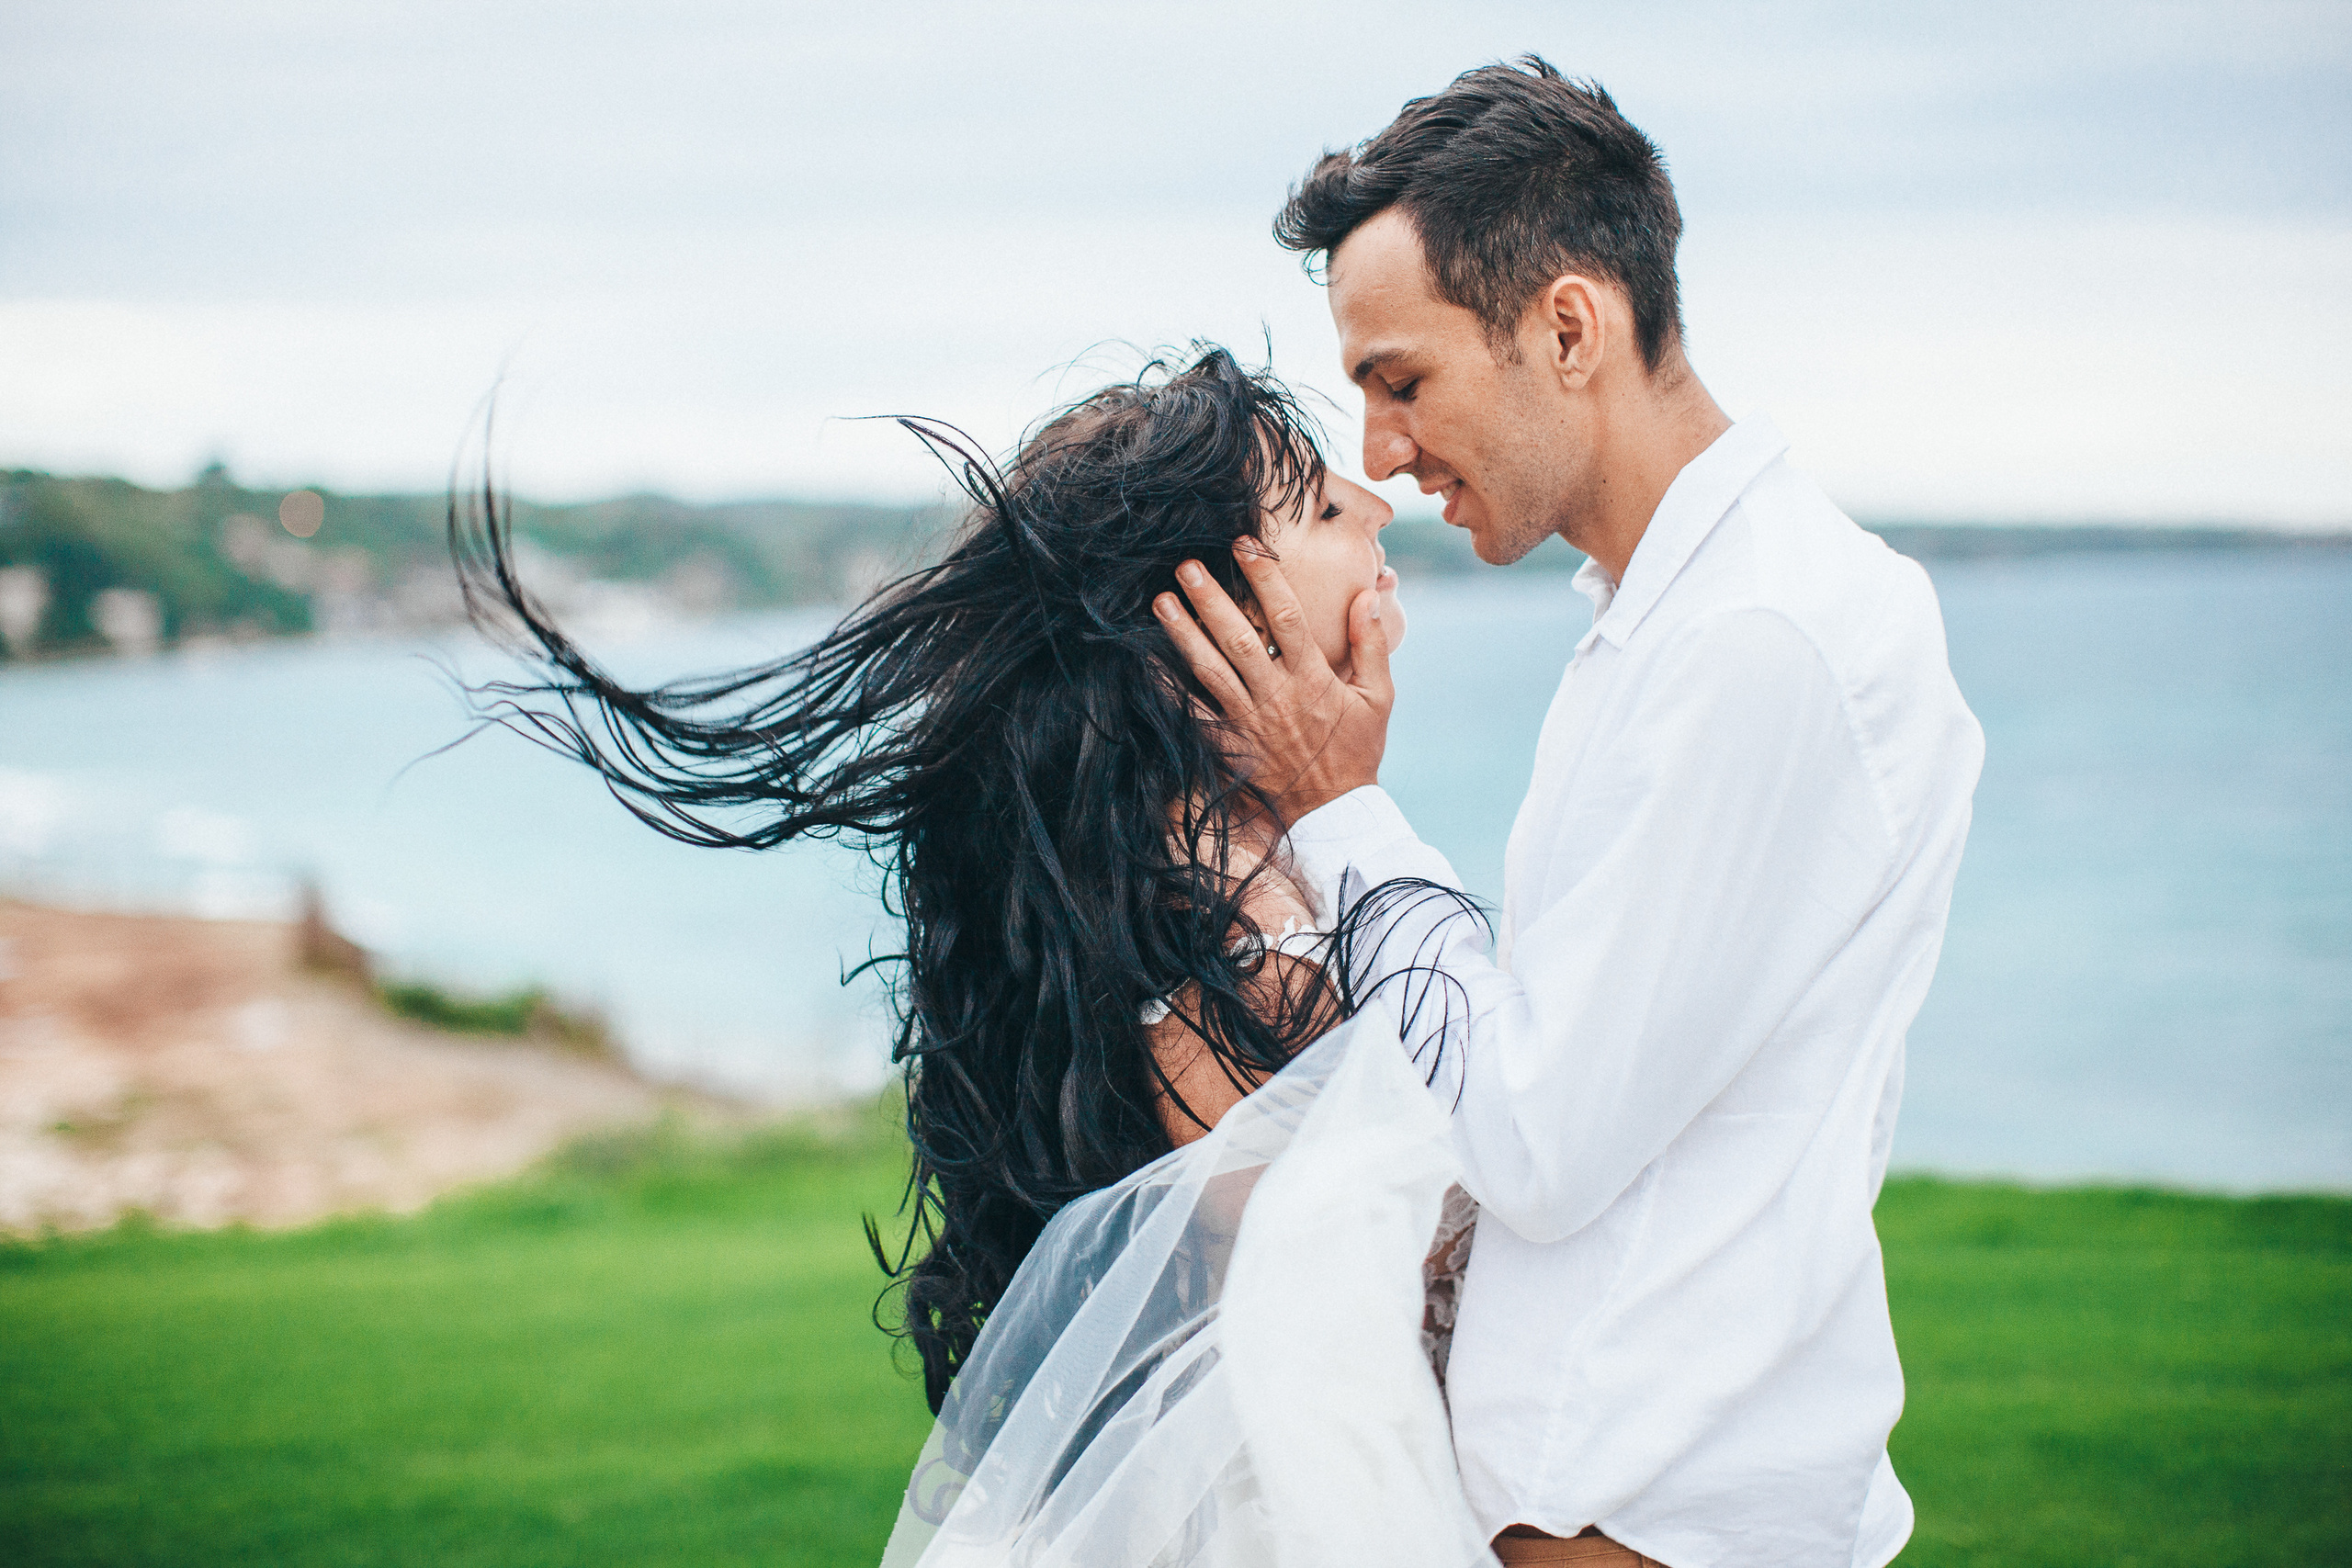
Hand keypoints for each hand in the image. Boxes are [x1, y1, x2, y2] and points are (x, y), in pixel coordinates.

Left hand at [1153, 540, 1392, 821]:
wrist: (1334, 810)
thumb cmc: (1358, 749)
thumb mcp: (1379, 696)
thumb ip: (1371, 644)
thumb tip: (1367, 595)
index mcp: (1313, 678)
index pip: (1286, 616)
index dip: (1264, 577)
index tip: (1244, 545)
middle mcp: (1276, 694)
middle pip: (1238, 637)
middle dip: (1211, 599)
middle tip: (1187, 566)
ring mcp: (1249, 720)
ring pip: (1210, 669)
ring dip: (1183, 634)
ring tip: (1161, 601)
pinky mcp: (1229, 744)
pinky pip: (1193, 712)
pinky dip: (1169, 688)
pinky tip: (1147, 661)